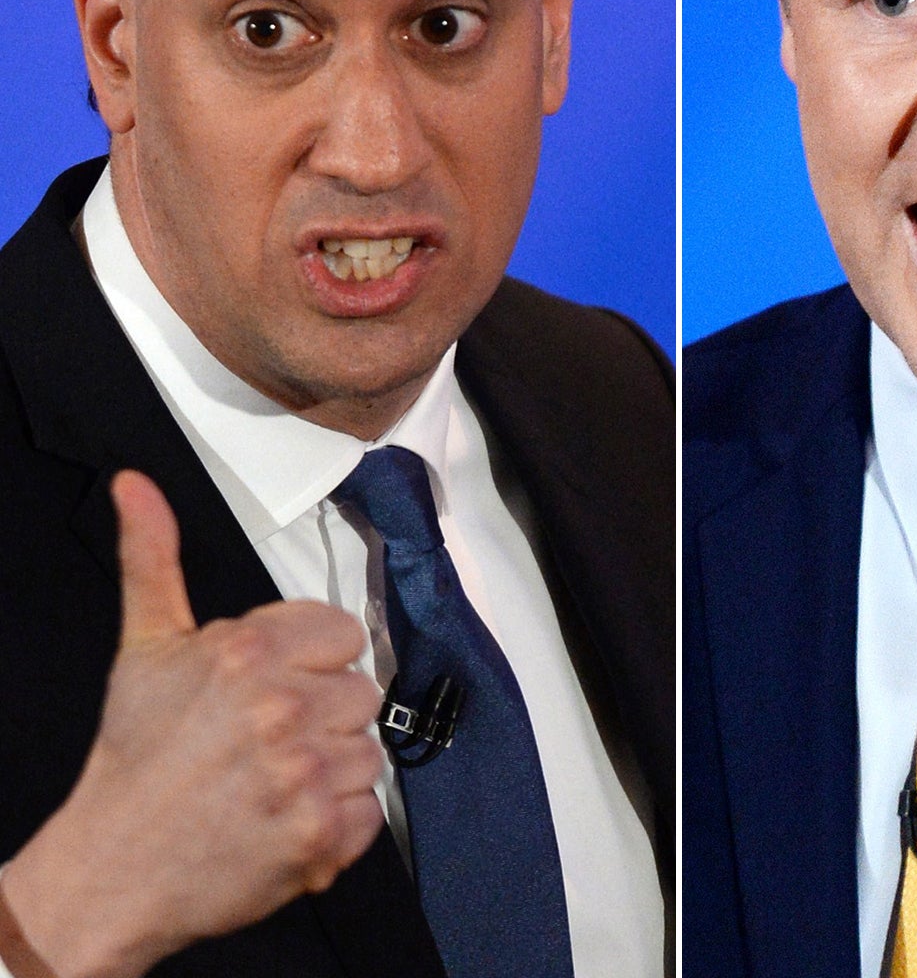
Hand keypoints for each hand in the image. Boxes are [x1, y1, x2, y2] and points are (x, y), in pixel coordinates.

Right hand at [2, 471, 386, 977]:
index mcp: (249, 653)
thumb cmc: (134, 757)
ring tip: (269, 783)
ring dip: (329, 771)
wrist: (108, 870)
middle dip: (320, 715)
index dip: (310, 662)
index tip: (272, 688)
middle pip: (361, 693)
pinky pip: (368, 813)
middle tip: (262, 743)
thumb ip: (153, 558)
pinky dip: (335, 824)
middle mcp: (282, 708)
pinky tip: (283, 821)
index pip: (343, 634)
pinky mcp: (318, 837)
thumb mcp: (144, 647)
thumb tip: (134, 484)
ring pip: (368, 753)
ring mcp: (304, 775)